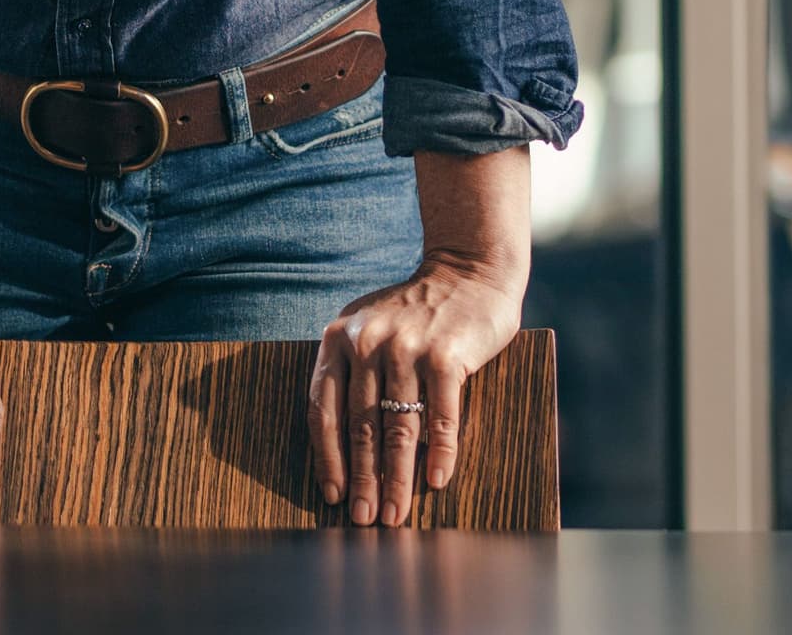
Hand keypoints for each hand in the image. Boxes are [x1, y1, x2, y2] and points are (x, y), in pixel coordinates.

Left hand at [307, 253, 525, 526]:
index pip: (324, 407)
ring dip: (397, 477)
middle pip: (360, 425)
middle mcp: (368, 341)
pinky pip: (441, 414)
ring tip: (396, 514)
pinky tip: (436, 481)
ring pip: (398, 426)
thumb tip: (344, 446)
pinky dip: (440, 452)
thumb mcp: (370, 329)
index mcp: (340, 337)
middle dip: (362, 479)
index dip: (327, 456)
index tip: (332, 494)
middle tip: (364, 520)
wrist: (467, 271)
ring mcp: (408, 346)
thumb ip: (354, 372)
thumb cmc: (415, 311)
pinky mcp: (446, 354)